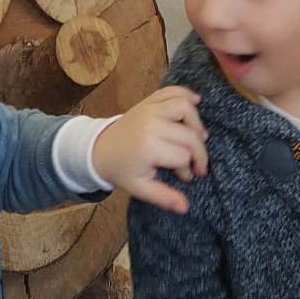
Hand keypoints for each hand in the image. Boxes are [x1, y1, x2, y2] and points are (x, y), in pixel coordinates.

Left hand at [93, 86, 208, 213]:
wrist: (100, 149)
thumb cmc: (122, 170)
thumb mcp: (140, 188)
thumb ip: (163, 197)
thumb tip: (186, 208)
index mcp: (149, 147)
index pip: (183, 156)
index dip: (188, 169)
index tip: (183, 177)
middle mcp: (152, 124)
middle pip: (189, 134)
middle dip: (199, 152)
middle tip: (198, 165)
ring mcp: (150, 109)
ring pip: (185, 107)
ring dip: (197, 122)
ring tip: (200, 137)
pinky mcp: (149, 100)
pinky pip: (172, 91)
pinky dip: (186, 93)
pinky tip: (197, 102)